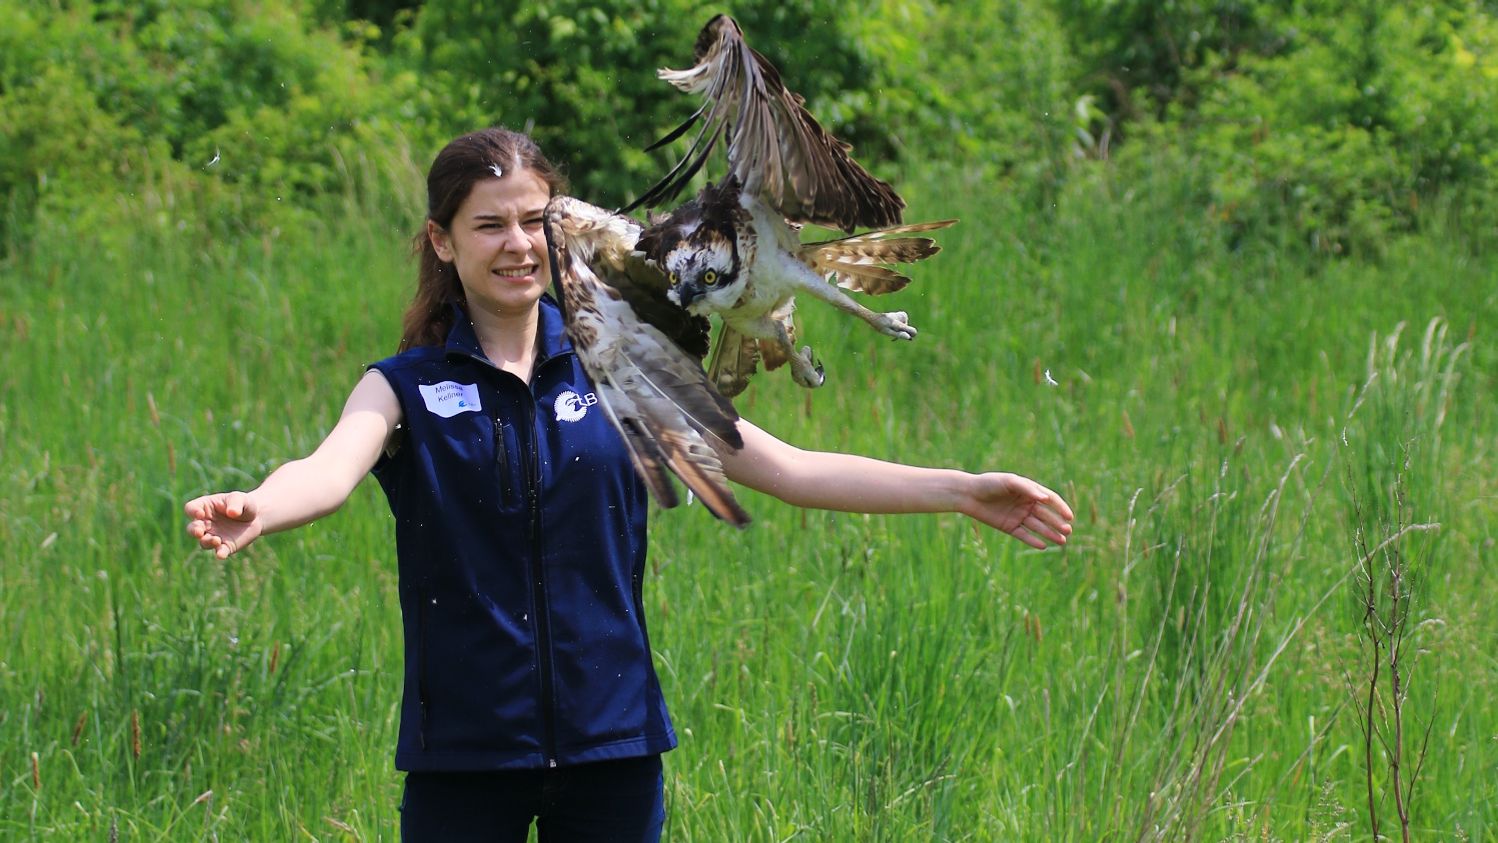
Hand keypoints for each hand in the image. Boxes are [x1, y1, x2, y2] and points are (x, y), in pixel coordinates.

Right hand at [184, 491, 262, 558]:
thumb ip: (235, 503)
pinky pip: (219, 551)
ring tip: (217, 540)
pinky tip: (221, 555)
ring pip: (203, 542)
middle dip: (194, 530)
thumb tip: (232, 513)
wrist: (256, 517)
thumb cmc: (243, 503)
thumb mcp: (240, 498)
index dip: (193, 512)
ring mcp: (213, 536)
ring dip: (207, 542)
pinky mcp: (224, 546)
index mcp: (204, 507)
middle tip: (199, 531)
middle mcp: (205, 523)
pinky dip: (220, 554)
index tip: (200, 514)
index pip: (191, 508)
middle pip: (192, 528)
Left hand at [960, 473, 1074, 549]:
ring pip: (1038, 527)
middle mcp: (1026, 504)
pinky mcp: (1009, 527)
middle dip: (1057, 523)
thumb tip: (1045, 498)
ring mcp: (1018, 516)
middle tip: (1068, 531)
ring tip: (1062, 541)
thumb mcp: (1009, 482)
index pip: (1050, 500)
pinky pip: (1024, 535)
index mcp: (1029, 491)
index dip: (1061, 508)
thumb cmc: (989, 483)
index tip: (1069, 517)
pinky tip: (1043, 546)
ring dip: (1050, 533)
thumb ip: (1027, 489)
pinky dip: (1033, 541)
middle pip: (1046, 515)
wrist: (968, 494)